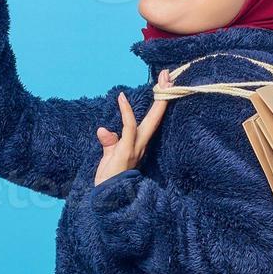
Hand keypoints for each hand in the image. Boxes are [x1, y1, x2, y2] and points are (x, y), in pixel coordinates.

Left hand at [94, 71, 171, 185]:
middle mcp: (142, 144)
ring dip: (156, 99)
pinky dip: (126, 112)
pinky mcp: (126, 151)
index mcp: (140, 143)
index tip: (163, 83)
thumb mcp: (109, 157)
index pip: (152, 119)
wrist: (109, 198)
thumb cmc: (110, 179)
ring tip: (160, 80)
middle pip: (157, 116)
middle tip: (169, 75)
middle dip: (164, 95)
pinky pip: (129, 128)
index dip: (158, 102)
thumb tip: (103, 129)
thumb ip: (109, 142)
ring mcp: (136, 147)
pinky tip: (122, 98)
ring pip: (150, 120)